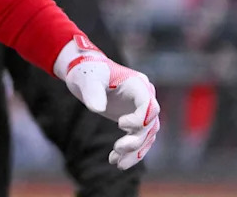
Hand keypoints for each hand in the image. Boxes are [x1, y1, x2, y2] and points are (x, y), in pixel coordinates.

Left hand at [54, 35, 159, 169]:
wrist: (85, 74)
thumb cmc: (87, 72)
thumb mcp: (88, 79)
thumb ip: (92, 92)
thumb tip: (97, 109)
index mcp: (138, 84)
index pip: (150, 106)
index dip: (140, 119)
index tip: (120, 125)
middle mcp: (144, 98)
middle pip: (150, 125)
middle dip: (136, 140)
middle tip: (117, 149)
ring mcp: (140, 110)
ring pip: (146, 136)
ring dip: (134, 152)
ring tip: (117, 164)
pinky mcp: (133, 121)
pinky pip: (137, 139)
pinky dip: (128, 151)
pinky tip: (114, 161)